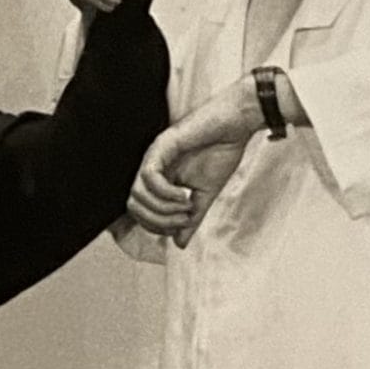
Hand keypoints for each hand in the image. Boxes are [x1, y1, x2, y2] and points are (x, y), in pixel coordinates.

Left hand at [127, 78, 260, 238]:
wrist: (236, 124)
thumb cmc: (221, 151)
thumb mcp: (205, 195)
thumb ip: (191, 219)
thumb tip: (179, 244)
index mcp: (158, 179)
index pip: (139, 211)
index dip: (157, 227)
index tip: (183, 225)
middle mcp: (151, 167)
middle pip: (133, 206)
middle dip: (157, 221)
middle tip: (184, 220)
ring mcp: (154, 156)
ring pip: (138, 194)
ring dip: (163, 209)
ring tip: (187, 206)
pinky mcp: (162, 145)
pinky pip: (149, 177)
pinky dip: (165, 193)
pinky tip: (184, 195)